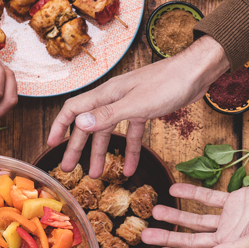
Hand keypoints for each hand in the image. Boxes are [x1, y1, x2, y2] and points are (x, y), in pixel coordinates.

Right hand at [47, 36, 229, 176]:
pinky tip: (131, 169)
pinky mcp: (146, 110)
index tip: (52, 145)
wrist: (196, 72)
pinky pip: (133, 134)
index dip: (60, 126)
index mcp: (107, 94)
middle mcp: (115, 98)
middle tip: (69, 169)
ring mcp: (130, 104)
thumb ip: (108, 116)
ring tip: (97, 175)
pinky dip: (131, 151)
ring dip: (103, 153)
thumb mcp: (137, 104)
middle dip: (78, 147)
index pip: (74, 109)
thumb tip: (80, 125)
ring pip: (110, 132)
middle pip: (90, 125)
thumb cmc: (169, 83)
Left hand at [140, 173, 248, 247]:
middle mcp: (231, 236)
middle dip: (169, 238)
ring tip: (155, 210)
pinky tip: (176, 187)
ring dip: (176, 216)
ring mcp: (233, 218)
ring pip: (197, 220)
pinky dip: (193, 193)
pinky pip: (210, 198)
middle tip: (145, 233)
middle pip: (193, 241)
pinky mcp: (238, 200)